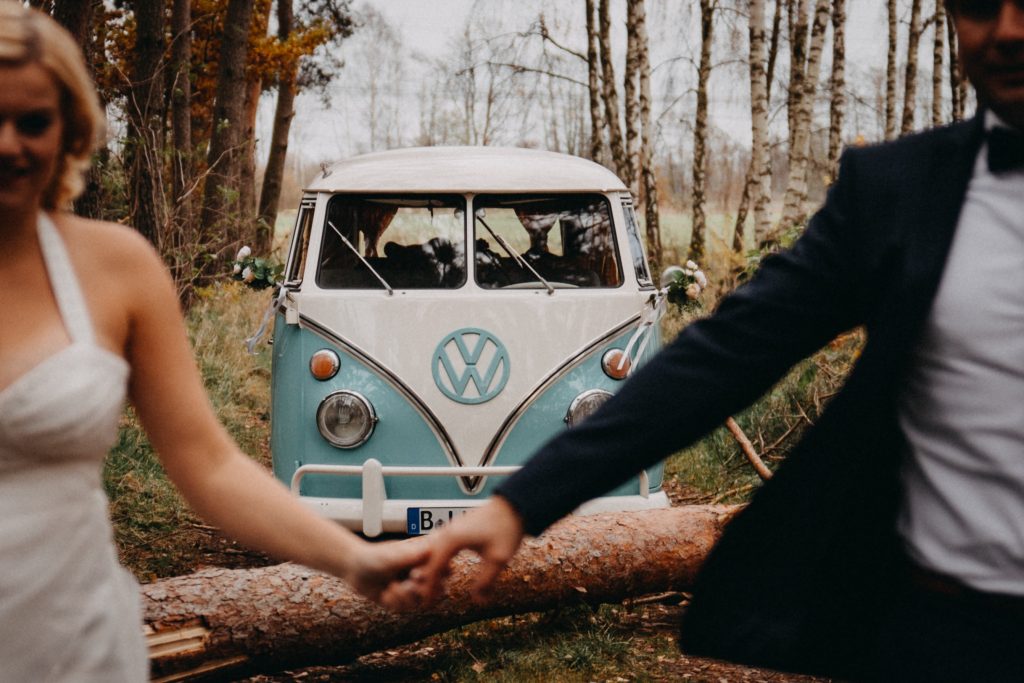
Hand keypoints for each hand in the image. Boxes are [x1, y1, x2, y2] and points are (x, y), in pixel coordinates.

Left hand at [345, 536, 430, 604]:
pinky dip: (393, 601)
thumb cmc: (374, 556)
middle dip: (421, 591)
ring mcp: (411, 588)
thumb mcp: (391, 557)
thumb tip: (428, 551)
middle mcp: (421, 574)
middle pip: (436, 591)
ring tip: (391, 586)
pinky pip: (404, 608)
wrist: (354, 568)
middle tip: (407, 584)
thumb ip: (409, 556)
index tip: (416, 574)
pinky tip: (384, 592)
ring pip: (420, 602)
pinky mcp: (400, 600)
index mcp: (424, 560)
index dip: (436, 577)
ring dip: (404, 596)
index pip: (444, 570)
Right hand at [402, 496, 524, 604]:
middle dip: (427, 580)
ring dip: (431, 570)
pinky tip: (447, 570)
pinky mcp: (455, 528)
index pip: (433, 568)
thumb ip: (486, 582)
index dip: (429, 588)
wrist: (514, 505)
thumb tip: (478, 600)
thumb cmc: (506, 529)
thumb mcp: (498, 559)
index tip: (428, 605)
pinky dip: (438, 560)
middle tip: (431, 599)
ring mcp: (450, 528)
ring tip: (438, 587)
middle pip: (427, 560)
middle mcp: (446, 533)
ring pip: (431, 552)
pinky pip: (439, 546)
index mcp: (452, 540)